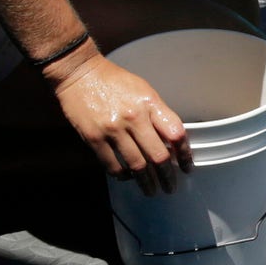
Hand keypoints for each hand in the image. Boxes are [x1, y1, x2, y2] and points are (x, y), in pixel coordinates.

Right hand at [46, 45, 191, 195]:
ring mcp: (113, 130)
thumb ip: (157, 114)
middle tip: (170, 187)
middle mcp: (134, 118)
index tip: (186, 167)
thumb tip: (170, 141)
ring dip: (146, 182)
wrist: (80, 74)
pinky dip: (122, 175)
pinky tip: (127, 177)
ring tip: (151, 190)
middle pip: (158, 156)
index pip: (176, 134)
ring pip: (136, 165)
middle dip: (167, 176)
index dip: (184, 154)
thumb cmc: (115, 81)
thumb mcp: (144, 91)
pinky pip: (112, 165)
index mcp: (150, 104)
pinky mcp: (94, 138)